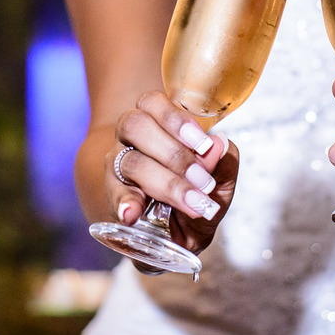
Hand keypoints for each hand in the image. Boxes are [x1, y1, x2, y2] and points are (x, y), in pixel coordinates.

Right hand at [107, 90, 238, 255]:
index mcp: (155, 121)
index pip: (152, 102)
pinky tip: (133, 214)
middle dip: (174, 153)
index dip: (175, 119)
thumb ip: (222, 164)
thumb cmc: (194, 193)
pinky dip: (124, 203)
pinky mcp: (112, 196)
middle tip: (203, 180)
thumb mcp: (218, 182)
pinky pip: (114, 195)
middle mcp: (131, 138)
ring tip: (191, 203)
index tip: (203, 144)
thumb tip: (220, 145)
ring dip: (166, 183)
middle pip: (136, 126)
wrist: (174, 232)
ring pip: (130, 161)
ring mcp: (117, 166)